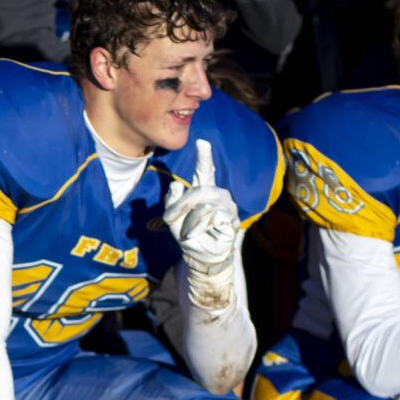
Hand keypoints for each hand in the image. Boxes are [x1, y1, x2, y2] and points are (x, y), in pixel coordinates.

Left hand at [164, 139, 240, 313]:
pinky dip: (197, 226)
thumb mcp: (173, 220)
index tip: (201, 142)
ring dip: (188, 219)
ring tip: (187, 233)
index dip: (204, 157)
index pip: (204, 172)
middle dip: (180, 205)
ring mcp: (227, 206)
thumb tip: (176, 185)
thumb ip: (172, 202)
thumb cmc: (189, 237)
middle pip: (198, 190)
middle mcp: (217, 196)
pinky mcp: (230, 218)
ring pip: (202, 203)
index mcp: (203, 193)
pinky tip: (199, 235)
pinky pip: (209, 215)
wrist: (200, 258)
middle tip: (168, 219)